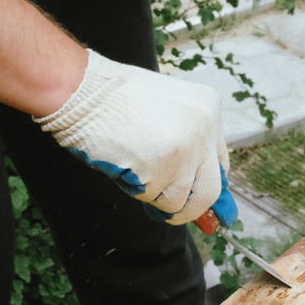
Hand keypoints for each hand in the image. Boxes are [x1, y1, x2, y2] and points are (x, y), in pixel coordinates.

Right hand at [35, 49, 237, 225]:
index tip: (202, 203)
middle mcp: (204, 129)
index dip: (208, 185)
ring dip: (156, 196)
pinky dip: (139, 192)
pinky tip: (126, 166)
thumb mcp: (168, 107)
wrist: (84, 90)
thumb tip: (195, 187)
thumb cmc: (117, 98)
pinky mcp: (160, 168)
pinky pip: (154, 198)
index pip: (220, 163)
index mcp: (209, 107)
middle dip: (192, 209)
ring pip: (179, 200)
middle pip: (210, 190)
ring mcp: (185, 149)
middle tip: (174, 214)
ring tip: (135, 169)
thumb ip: (187, 140)